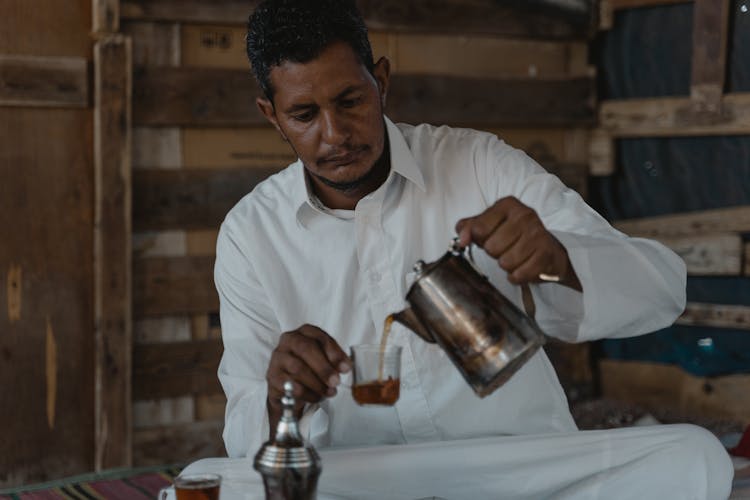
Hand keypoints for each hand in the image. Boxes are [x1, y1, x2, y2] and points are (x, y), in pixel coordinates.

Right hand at [266, 325, 350, 432]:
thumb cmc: (310, 368)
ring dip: (317, 383)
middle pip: (305, 349)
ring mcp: (278, 357)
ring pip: (298, 368)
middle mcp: (288, 340)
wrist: (288, 388)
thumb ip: (335, 361)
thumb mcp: (324, 360)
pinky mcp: (272, 376)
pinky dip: (307, 394)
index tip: (345, 368)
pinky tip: (317, 397)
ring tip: (329, 392)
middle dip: (324, 368)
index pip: (319, 336)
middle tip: (336, 382)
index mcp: (304, 332)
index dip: (334, 352)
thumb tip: (345, 366)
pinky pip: (290, 385)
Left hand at [455, 197, 580, 290]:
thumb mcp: (488, 226)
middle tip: (506, 248)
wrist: (548, 249)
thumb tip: (462, 239)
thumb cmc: (514, 236)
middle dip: (495, 253)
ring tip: (516, 257)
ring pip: (505, 262)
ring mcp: (537, 234)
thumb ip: (468, 228)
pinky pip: (519, 274)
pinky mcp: (546, 254)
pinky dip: (518, 276)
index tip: (488, 238)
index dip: (480, 240)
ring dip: (507, 266)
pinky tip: (524, 267)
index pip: (478, 229)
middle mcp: (524, 215)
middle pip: (491, 248)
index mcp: (507, 204)